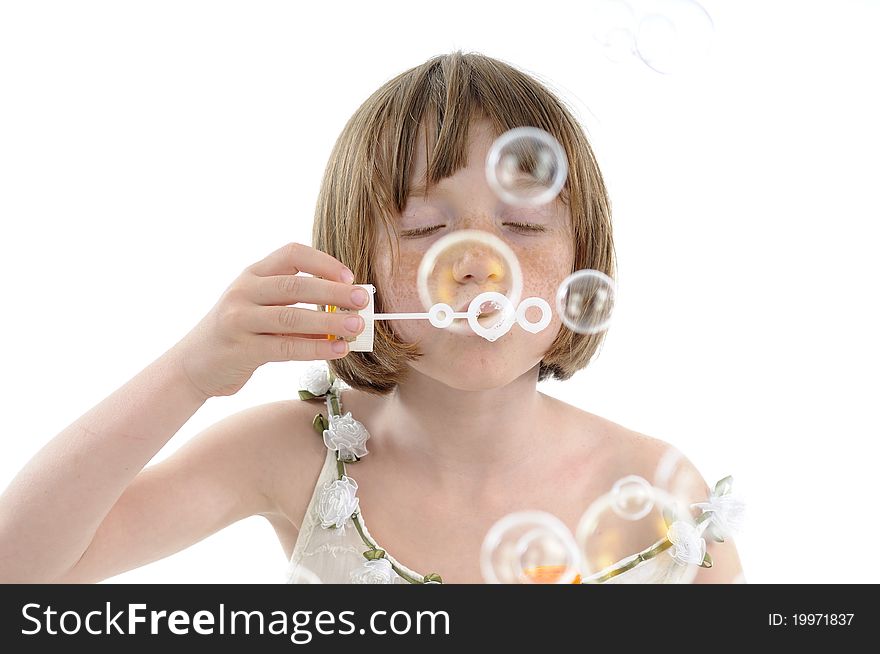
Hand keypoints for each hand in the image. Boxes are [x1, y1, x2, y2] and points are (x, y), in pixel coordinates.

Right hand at [170, 242, 368, 398]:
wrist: (194, 365)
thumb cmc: (239, 333)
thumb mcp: (261, 309)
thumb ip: (296, 306)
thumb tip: (347, 311)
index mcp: (252, 273)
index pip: (291, 254)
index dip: (323, 261)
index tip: (349, 275)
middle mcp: (243, 291)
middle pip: (295, 285)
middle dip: (334, 292)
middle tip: (363, 299)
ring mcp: (239, 319)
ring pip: (291, 317)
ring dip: (329, 322)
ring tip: (357, 327)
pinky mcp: (241, 349)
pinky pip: (286, 347)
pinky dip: (316, 348)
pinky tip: (338, 350)